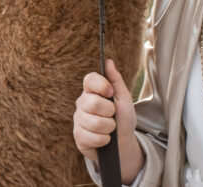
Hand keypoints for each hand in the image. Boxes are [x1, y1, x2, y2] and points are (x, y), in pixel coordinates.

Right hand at [73, 59, 143, 183]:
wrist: (123, 142)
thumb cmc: (123, 118)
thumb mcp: (124, 97)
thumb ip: (116, 79)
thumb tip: (108, 61)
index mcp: (92, 91)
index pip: (89, 79)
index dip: (101, 85)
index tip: (111, 92)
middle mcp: (82, 103)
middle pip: (93, 103)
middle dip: (110, 112)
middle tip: (113, 115)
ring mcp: (78, 120)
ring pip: (95, 122)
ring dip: (109, 127)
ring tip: (110, 128)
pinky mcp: (78, 137)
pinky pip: (92, 137)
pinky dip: (104, 139)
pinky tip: (104, 139)